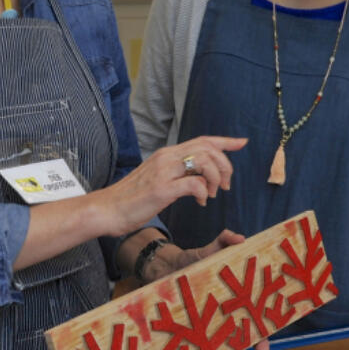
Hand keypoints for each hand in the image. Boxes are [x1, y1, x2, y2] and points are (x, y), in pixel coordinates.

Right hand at [90, 136, 245, 236]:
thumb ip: (175, 172)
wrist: (106, 210)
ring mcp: (164, 172)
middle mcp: (166, 157)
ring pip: (204, 162)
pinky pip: (195, 184)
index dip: (225, 141)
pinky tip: (202, 202)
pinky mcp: (162, 189)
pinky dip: (204, 193)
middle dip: (225, 166)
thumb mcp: (156, 179)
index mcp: (166, 154)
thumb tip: (197, 176)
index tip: (242, 143)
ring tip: (212, 195)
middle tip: (225, 186)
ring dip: (216, 179)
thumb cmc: (131, 199)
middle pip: (208, 148)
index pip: (202, 140)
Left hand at [136, 229, 268, 349]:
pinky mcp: (192, 326)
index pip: (256, 318)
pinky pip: (201, 346)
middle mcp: (226, 313)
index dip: (263, 333)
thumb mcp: (212, 248)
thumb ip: (225, 240)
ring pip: (222, 345)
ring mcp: (210, 322)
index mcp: (238, 298)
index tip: (264, 347)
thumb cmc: (195, 259)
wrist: (166, 267)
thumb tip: (241, 238)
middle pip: (241, 337)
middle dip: (244, 349)